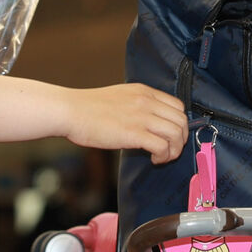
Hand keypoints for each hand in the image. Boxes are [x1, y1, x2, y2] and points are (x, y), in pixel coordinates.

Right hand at [65, 84, 187, 163]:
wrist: (70, 111)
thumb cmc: (87, 108)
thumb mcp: (119, 97)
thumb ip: (137, 104)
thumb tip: (148, 122)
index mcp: (144, 92)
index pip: (178, 106)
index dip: (179, 124)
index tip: (170, 136)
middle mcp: (147, 102)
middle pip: (181, 121)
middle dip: (180, 140)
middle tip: (169, 150)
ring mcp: (141, 117)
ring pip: (176, 134)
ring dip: (174, 150)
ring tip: (161, 157)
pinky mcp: (134, 133)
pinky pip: (163, 147)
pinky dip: (163, 156)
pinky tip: (153, 159)